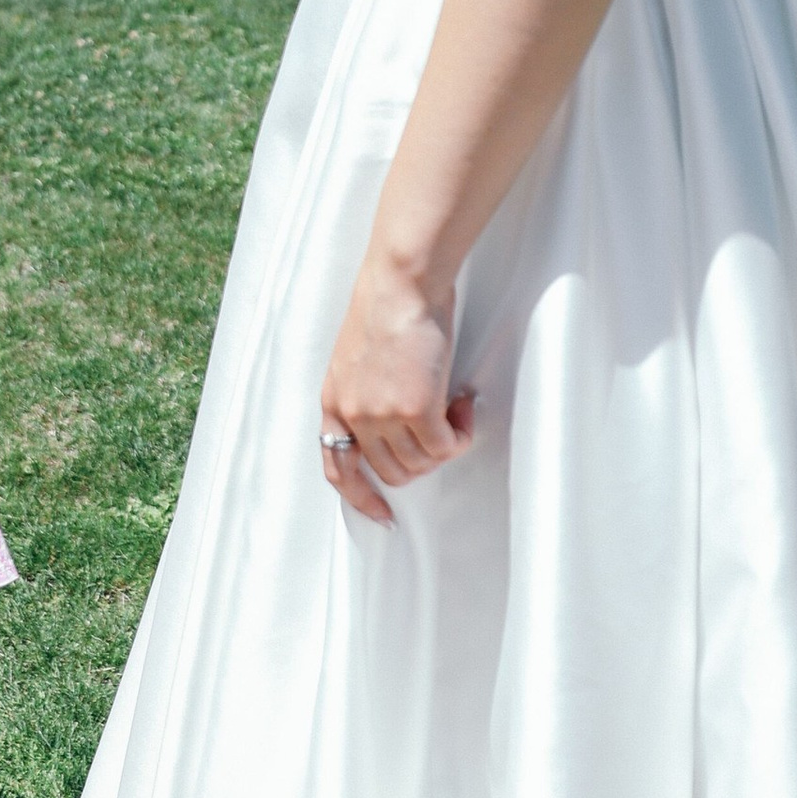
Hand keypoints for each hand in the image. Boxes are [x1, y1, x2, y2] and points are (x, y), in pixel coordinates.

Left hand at [320, 255, 474, 526]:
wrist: (401, 282)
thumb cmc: (387, 308)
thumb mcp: (357, 359)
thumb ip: (367, 395)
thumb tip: (397, 427)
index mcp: (333, 402)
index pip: (337, 469)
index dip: (361, 498)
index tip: (383, 515)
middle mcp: (353, 415)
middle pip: (391, 472)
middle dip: (422, 461)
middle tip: (442, 428)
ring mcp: (382, 415)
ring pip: (422, 463)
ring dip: (446, 442)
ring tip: (455, 405)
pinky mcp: (415, 409)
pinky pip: (446, 446)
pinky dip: (461, 432)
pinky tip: (463, 403)